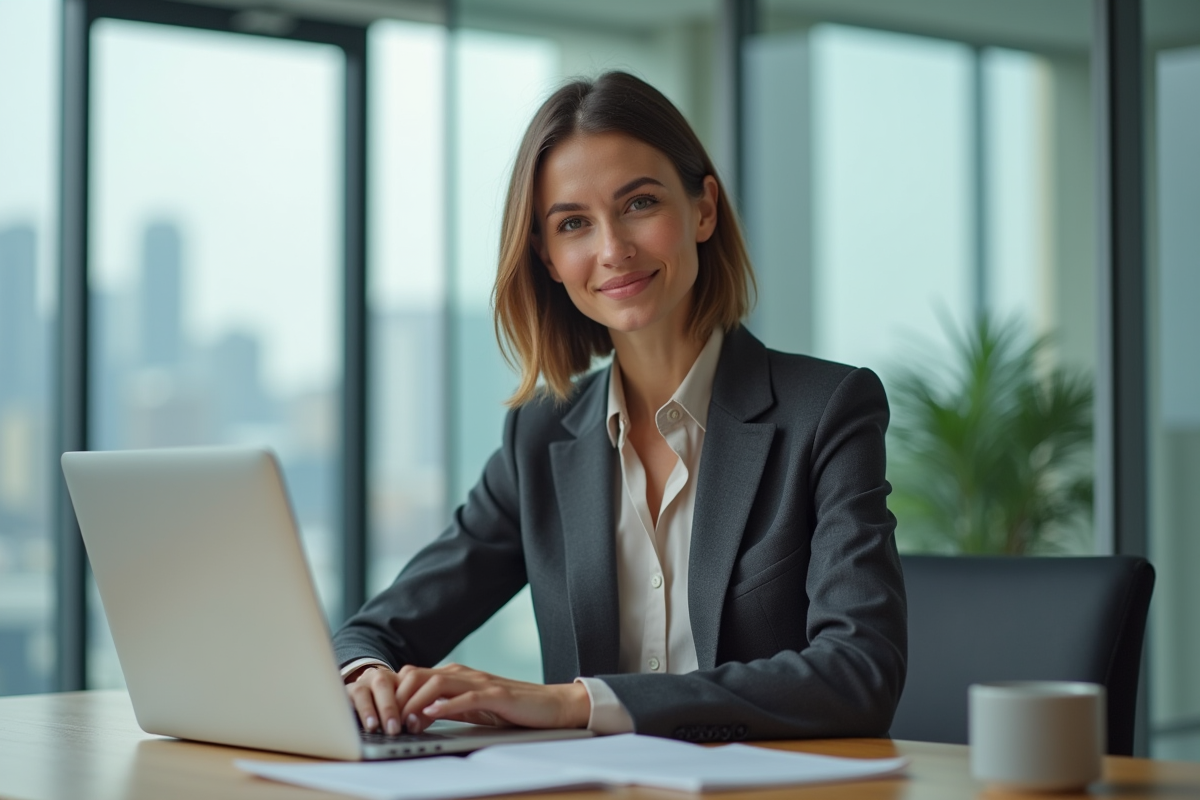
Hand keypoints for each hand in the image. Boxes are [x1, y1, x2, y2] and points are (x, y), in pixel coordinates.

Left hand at [344, 663, 590, 734]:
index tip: (384, 715)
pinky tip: (432, 715)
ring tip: (405, 724)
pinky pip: (466, 697)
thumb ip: (446, 708)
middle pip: (418, 676)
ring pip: (437, 684)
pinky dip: (445, 705)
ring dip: (415, 704)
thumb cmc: (512, 709)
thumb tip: (415, 717)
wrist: (550, 706)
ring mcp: (481, 682)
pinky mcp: (497, 694)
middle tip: (389, 723)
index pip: (414, 676)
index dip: (395, 694)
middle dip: (398, 699)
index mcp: (456, 676)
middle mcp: (465, 674)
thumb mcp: (471, 709)